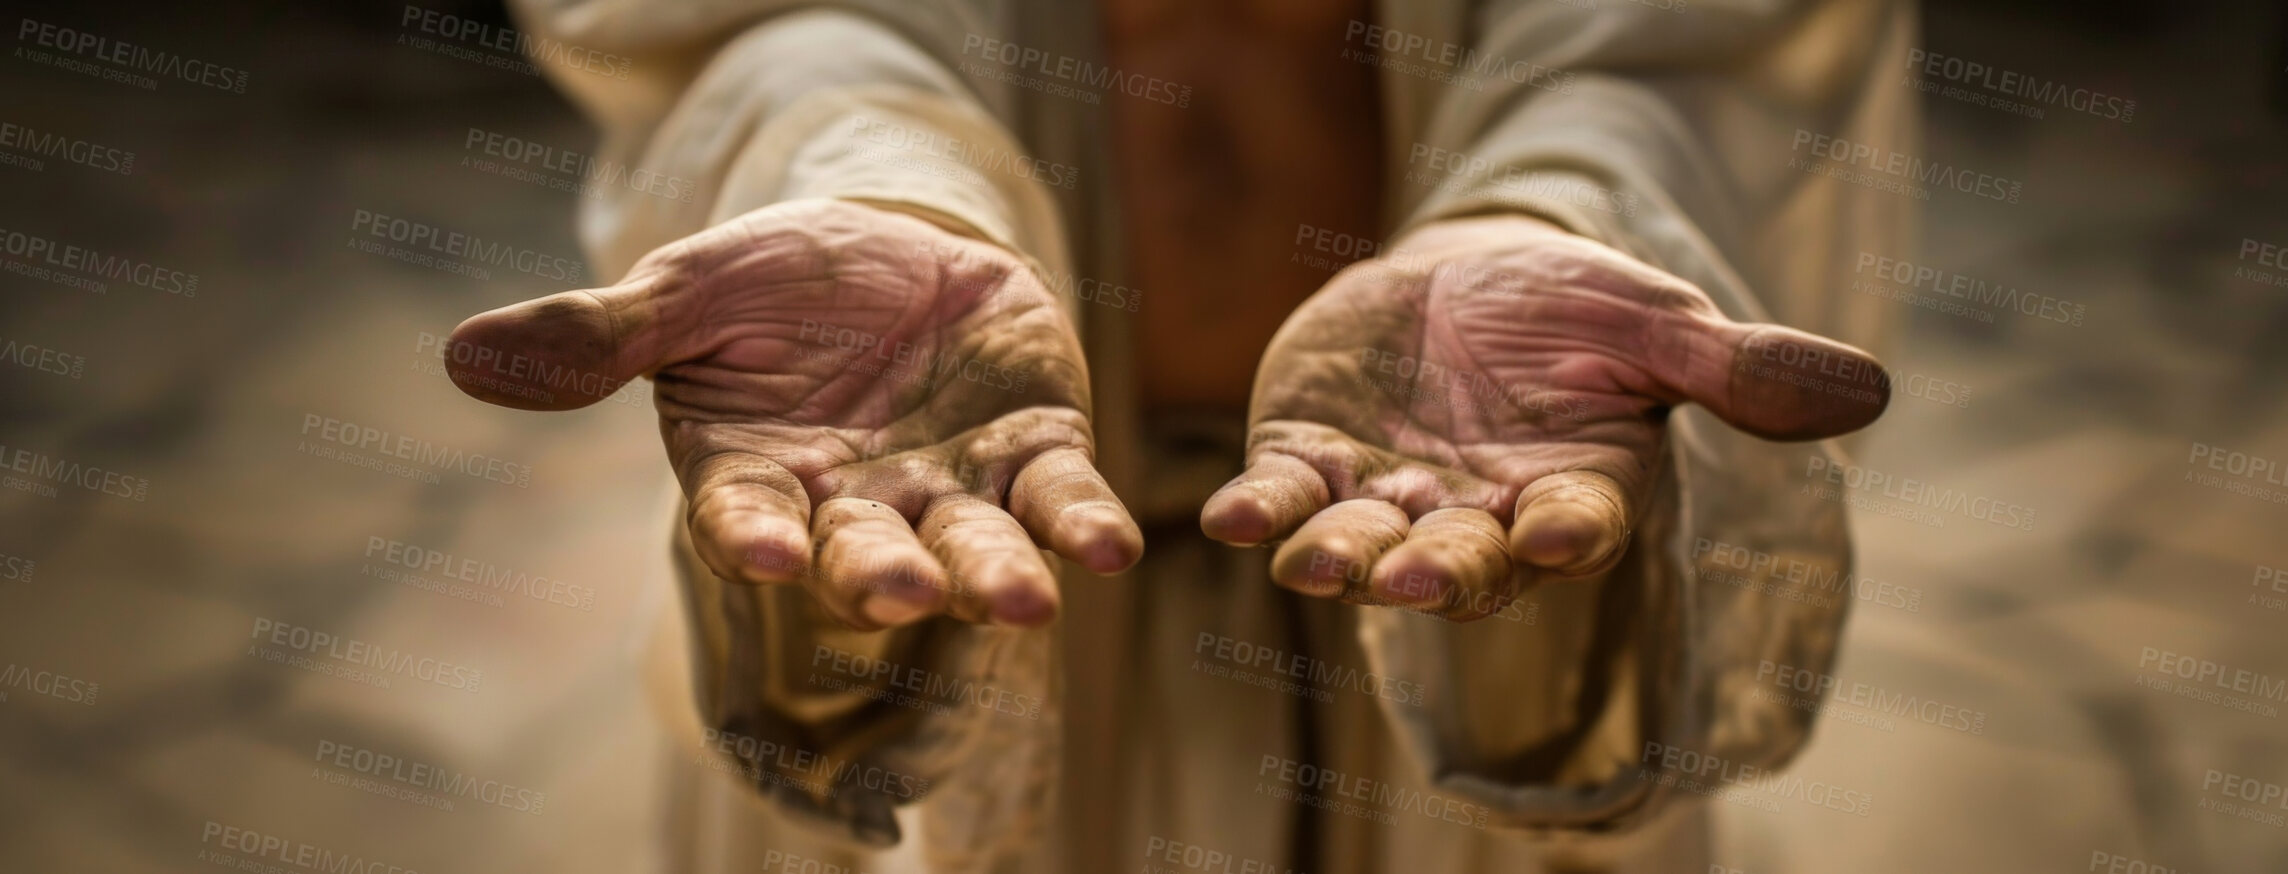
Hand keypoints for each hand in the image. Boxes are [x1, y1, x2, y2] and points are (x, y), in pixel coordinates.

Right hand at [447, 199, 1140, 629]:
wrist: (897, 248)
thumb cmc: (777, 281)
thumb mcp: (689, 290)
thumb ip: (603, 334)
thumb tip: (466, 357)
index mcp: (758, 475)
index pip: (749, 521)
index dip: (757, 539)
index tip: (767, 554)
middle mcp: (854, 505)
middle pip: (866, 557)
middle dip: (885, 577)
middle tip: (904, 593)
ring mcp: (949, 490)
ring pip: (971, 547)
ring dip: (993, 577)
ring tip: (1022, 602)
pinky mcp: (1034, 454)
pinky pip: (1062, 501)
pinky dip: (1087, 527)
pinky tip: (1118, 550)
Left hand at [1201, 214, 1887, 619]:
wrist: (1465, 281)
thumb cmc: (1575, 311)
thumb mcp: (1656, 321)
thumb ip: (1735, 366)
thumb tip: (1865, 389)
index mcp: (1572, 494)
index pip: (1576, 529)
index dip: (1567, 533)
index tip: (1559, 533)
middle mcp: (1476, 518)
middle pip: (1462, 563)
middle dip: (1440, 572)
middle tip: (1417, 579)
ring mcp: (1386, 500)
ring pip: (1363, 548)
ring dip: (1339, 560)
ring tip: (1311, 565)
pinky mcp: (1309, 463)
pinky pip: (1280, 499)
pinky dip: (1255, 512)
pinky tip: (1223, 520)